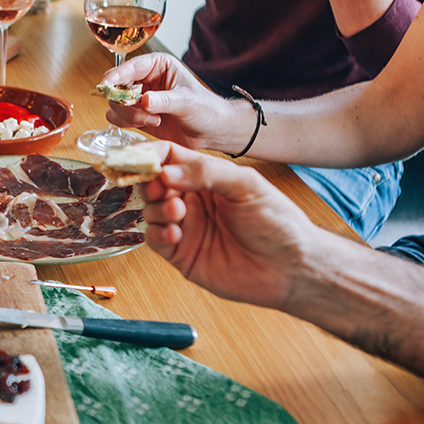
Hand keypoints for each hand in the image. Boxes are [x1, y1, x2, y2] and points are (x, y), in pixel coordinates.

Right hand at [101, 53, 246, 151]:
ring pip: (115, 105)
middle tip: (145, 112)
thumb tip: (143, 100)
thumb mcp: (186, 102)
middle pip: (116, 87)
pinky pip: (118, 119)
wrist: (210, 131)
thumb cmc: (205, 109)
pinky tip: (152, 124)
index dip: (115, 75)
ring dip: (130, 116)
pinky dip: (129, 124)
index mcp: (157, 65)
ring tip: (154, 120)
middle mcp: (144, 80)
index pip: (129, 67)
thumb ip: (164, 100)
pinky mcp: (135, 116)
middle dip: (125, 102)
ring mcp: (138, 99)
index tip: (106, 85)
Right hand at [140, 142, 321, 310]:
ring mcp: (186, 226)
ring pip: (149, 211)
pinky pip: (154, 239)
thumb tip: (166, 171)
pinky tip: (175, 233)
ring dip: (156, 209)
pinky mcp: (181, 254)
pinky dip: (158, 233)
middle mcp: (193, 199)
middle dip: (149, 183)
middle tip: (158, 187)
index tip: (133, 157)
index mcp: (207, 176)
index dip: (148, 155)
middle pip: (152, 183)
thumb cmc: (277, 222)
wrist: (291, 267)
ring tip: (176, 212)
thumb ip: (206, 173)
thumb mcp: (247, 186)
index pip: (169, 158)